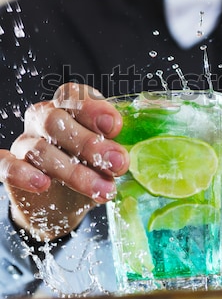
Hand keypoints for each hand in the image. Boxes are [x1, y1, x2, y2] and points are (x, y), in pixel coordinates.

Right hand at [0, 83, 129, 240]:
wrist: (61, 203)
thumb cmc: (89, 169)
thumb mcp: (106, 156)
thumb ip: (115, 148)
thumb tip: (132, 152)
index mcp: (69, 108)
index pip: (74, 95)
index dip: (93, 107)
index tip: (115, 126)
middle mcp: (43, 119)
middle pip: (58, 121)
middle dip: (90, 143)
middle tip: (118, 162)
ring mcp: (25, 142)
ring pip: (42, 150)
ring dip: (74, 171)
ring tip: (103, 189)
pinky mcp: (8, 167)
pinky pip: (5, 164)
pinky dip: (23, 173)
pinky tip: (42, 184)